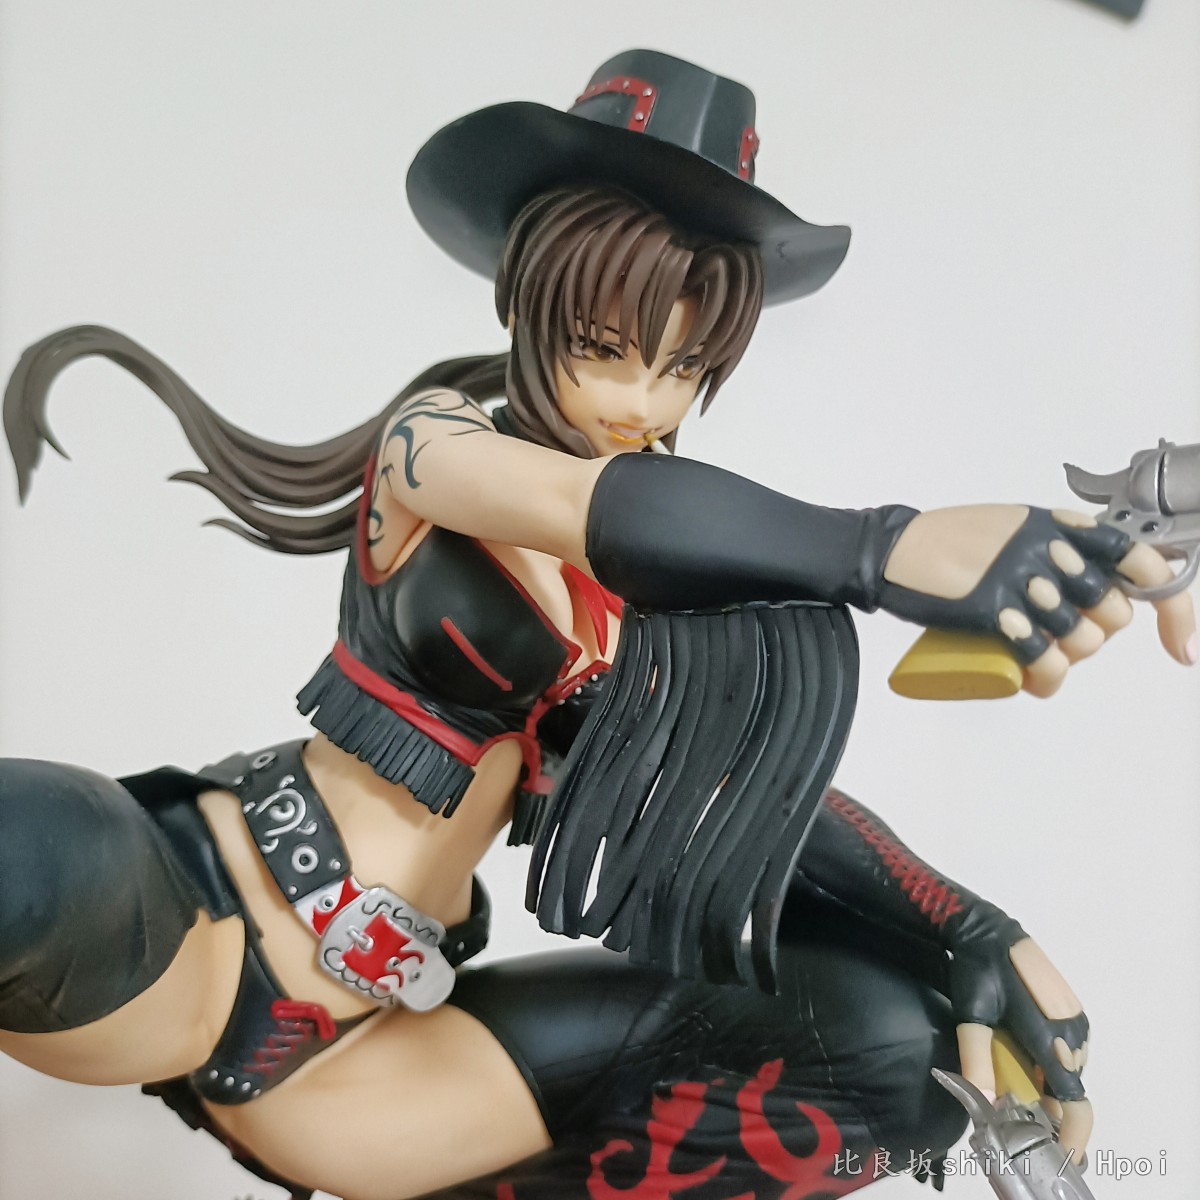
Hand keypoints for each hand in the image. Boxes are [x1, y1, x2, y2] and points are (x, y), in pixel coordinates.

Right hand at [881, 504, 1196, 696]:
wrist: (895, 549)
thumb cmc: (948, 540)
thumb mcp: (1018, 527)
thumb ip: (1057, 544)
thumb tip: (1091, 579)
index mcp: (1062, 527)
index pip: (1141, 564)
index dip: (1174, 607)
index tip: (1179, 644)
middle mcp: (1051, 551)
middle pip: (1112, 615)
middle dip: (1093, 634)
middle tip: (1054, 634)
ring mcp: (1024, 582)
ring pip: (1079, 641)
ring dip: (1063, 657)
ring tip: (1032, 652)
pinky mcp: (995, 611)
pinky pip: (1042, 658)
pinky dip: (1044, 677)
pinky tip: (1032, 679)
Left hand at [948, 906, 1092, 1161]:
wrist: (988, 930)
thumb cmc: (978, 972)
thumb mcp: (972, 1016)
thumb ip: (978, 1061)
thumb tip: (987, 1105)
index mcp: (1049, 1038)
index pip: (1073, 1100)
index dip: (1072, 1132)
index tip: (1063, 1155)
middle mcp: (1072, 1033)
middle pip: (1069, 1087)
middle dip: (1052, 1105)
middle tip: (1021, 1110)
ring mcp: (1077, 1020)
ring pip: (1071, 1068)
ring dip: (1052, 1080)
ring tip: (1022, 1082)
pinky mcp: (1074, 1010)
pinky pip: (1071, 1048)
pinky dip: (1055, 1060)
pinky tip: (1030, 1055)